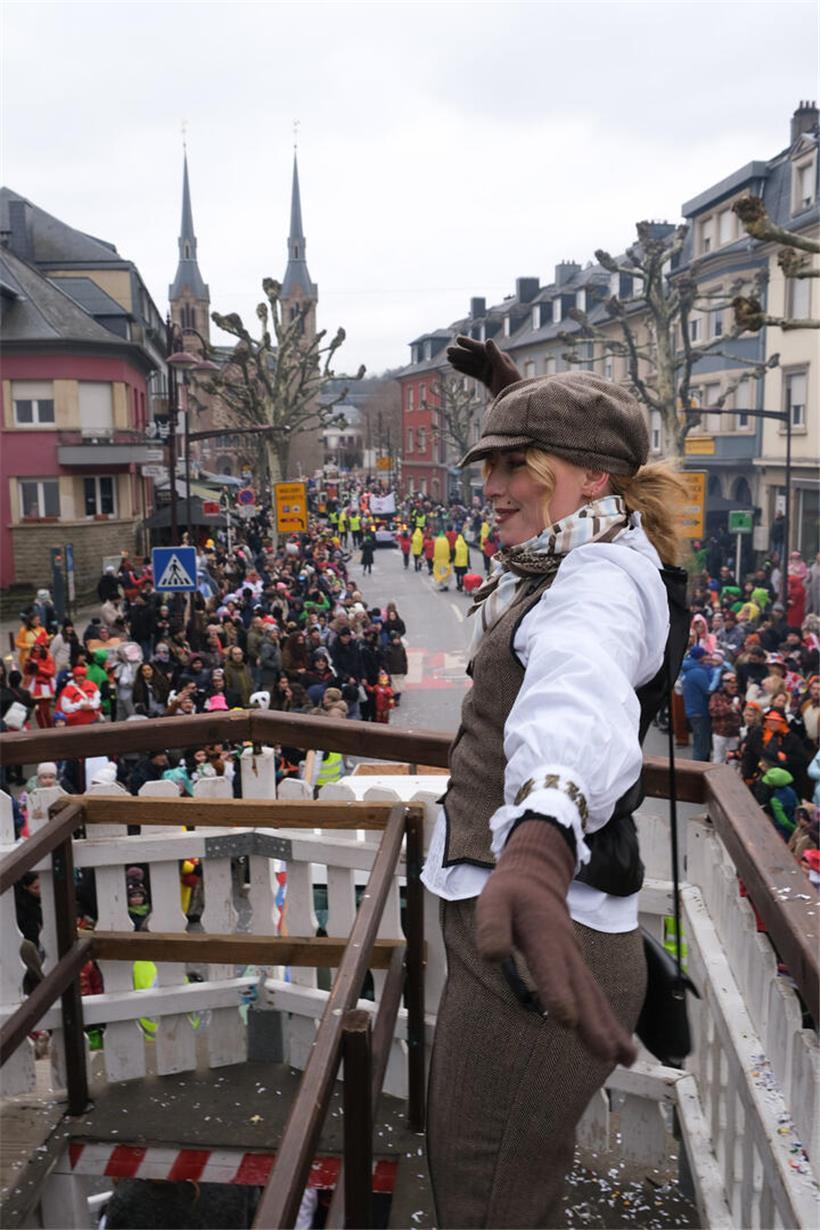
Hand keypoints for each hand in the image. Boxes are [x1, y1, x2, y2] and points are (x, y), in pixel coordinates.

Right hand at [446, 335, 522, 397]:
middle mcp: (494, 361)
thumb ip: (495, 356)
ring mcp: (490, 370)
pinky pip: (473, 372)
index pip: (481, 348)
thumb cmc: (512, 385)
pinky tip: (454, 366)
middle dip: (461, 352)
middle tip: (447, 350)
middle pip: (474, 355)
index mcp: (499, 357)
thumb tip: (488, 340)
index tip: (458, 339)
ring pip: (472, 363)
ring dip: (460, 360)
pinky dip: (464, 369)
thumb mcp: (503, 370)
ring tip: (448, 358)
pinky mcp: (487, 379)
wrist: (516, 401)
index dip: (469, 344)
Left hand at [476, 819, 636, 1066]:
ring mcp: (576, 961)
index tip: (567, 1021)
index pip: (551, 969)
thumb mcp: (492, 901)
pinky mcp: (578, 968)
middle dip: (593, 1023)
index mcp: (544, 938)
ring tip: (626, 1059)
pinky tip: (622, 1048)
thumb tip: (492, 956)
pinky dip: (610, 1022)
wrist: (536, 876)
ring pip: (594, 997)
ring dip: (609, 1028)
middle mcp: (566, 952)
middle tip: (605, 1053)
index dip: (558, 993)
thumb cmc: (510, 894)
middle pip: (581, 991)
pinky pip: (596, 997)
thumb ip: (491, 926)